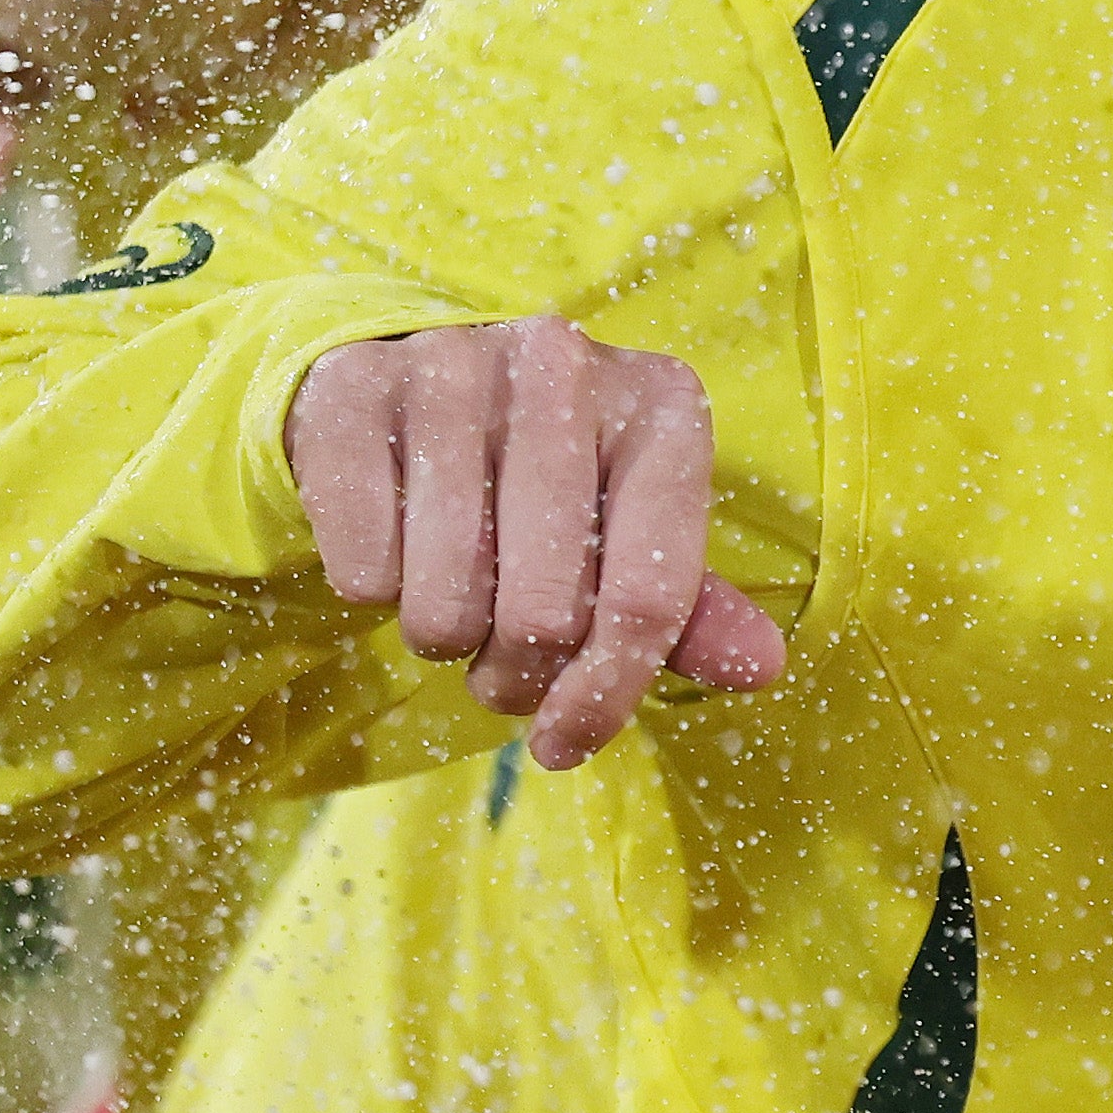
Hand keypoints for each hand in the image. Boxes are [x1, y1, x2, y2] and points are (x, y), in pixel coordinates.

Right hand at [282, 319, 792, 766]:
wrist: (409, 381)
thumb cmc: (546, 480)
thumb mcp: (630, 529)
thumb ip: (690, 609)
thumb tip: (759, 668)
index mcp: (663, 406)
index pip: (651, 597)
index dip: (605, 696)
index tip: (564, 745)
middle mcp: (565, 369)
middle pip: (547, 615)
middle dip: (515, 676)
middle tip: (500, 662)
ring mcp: (454, 366)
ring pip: (447, 603)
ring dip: (443, 638)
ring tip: (452, 599)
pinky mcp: (353, 389)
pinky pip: (365, 570)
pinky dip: (375, 590)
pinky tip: (395, 544)